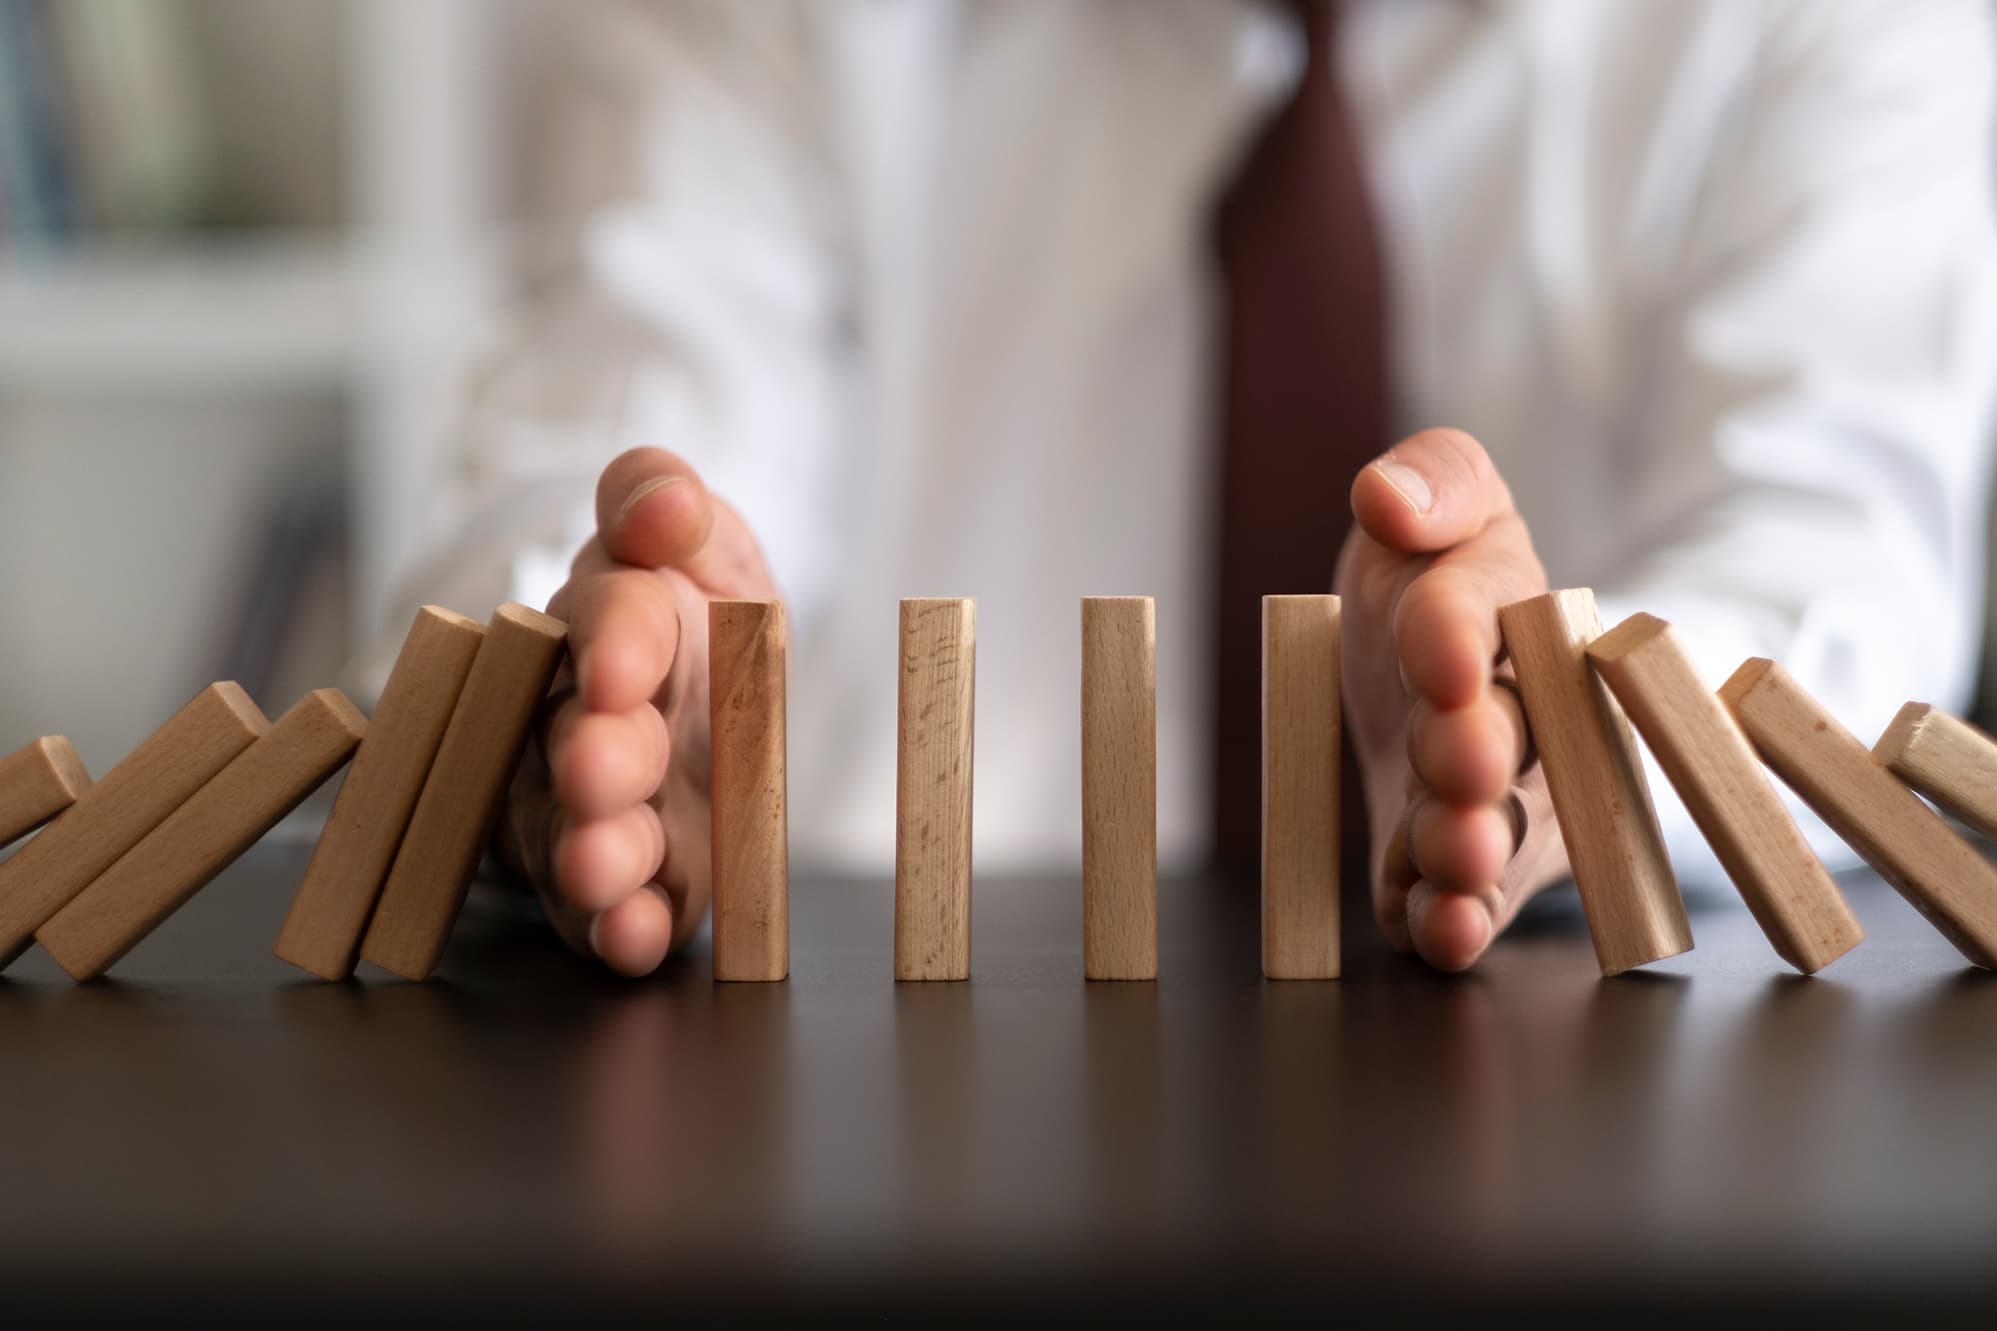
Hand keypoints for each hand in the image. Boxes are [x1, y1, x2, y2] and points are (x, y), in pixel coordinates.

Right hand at [500, 448, 777, 975]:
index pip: (610, 620)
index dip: (614, 639)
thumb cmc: (701, 621)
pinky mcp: (623, 883)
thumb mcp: (704, 547)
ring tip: (604, 869)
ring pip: (574, 830)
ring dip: (592, 853)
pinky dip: (620, 929)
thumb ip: (666, 504)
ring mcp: (592, 808)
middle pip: (576, 736)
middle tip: (598, 771)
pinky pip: (608, 913)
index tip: (624, 663)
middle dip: (590, 757)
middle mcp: (583, 717)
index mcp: (614, 623)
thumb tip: (664, 500)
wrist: (718, 707)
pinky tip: (636, 940)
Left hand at [1336, 428, 1570, 969]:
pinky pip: (1465, 900)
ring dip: (1472, 847)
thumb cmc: (1435, 575)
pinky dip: (1454, 920)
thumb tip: (1385, 492)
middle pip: (1512, 735)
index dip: (1458, 628)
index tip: (1436, 648)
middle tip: (1463, 764)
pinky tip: (1440, 933)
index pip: (1489, 608)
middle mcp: (1526, 712)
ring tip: (1453, 858)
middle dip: (1482, 751)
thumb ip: (1432, 481)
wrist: (1425, 669)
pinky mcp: (1468, 869)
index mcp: (1514, 608)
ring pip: (1496, 828)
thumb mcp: (1437, 501)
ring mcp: (1503, 800)